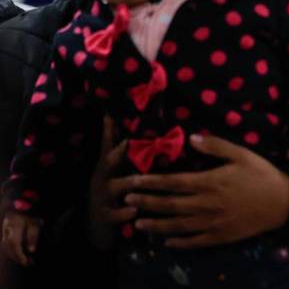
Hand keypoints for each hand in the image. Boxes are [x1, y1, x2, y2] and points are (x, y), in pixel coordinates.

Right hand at [2, 212, 41, 265]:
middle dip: (18, 257)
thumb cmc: (31, 212)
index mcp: (15, 225)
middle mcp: (7, 229)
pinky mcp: (4, 231)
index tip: (27, 262)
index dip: (20, 255)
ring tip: (25, 260)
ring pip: (6, 247)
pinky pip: (6, 244)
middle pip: (9, 248)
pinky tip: (20, 253)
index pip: (14, 244)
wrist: (22, 202)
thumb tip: (31, 250)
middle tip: (28, 263)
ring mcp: (4, 230)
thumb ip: (33, 236)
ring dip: (15, 255)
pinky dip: (12, 250)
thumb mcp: (36, 222)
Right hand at [87, 117, 134, 249]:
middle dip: (120, 152)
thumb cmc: (109, 189)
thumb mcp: (109, 167)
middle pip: (109, 161)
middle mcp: (103, 177)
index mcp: (106, 164)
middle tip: (131, 142)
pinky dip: (125, 212)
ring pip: (117, 186)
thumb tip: (111, 115)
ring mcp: (102, 196)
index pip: (108, 143)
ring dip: (130, 182)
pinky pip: (115, 214)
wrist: (94, 226)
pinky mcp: (105, 216)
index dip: (111, 130)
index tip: (116, 115)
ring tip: (142, 179)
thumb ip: (112, 144)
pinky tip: (135, 210)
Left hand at [119, 133, 288, 248]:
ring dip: (155, 224)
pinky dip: (177, 242)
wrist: (282, 203)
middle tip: (127, 201)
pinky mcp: (219, 236)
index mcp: (210, 182)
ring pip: (176, 226)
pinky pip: (193, 242)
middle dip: (146, 202)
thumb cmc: (262, 175)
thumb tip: (192, 138)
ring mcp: (211, 223)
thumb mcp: (242, 154)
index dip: (152, 182)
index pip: (173, 182)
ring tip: (139, 223)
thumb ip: (216, 146)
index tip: (135, 181)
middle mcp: (206, 204)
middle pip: (169, 204)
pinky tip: (166, 242)